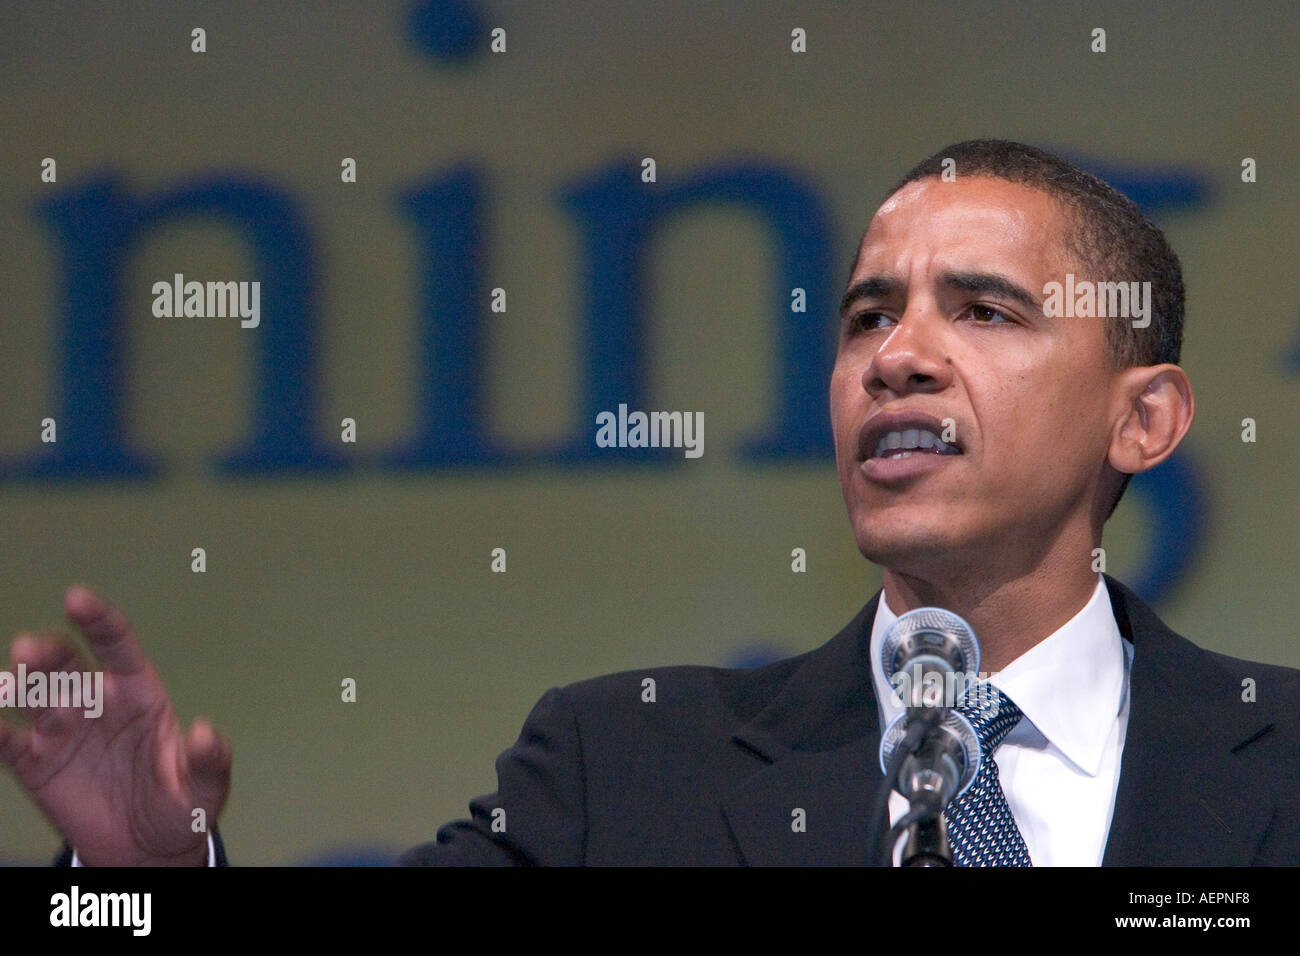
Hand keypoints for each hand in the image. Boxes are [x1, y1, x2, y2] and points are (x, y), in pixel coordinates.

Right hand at [0, 586, 230, 864]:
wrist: (146, 847)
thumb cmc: (180, 803)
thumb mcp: (205, 786)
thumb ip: (209, 760)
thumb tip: (205, 732)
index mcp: (138, 691)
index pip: (116, 644)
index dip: (97, 619)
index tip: (76, 598)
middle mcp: (95, 700)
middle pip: (66, 664)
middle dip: (47, 654)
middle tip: (28, 650)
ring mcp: (62, 729)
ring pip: (33, 695)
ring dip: (16, 685)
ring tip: (6, 685)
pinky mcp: (35, 763)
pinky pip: (8, 741)